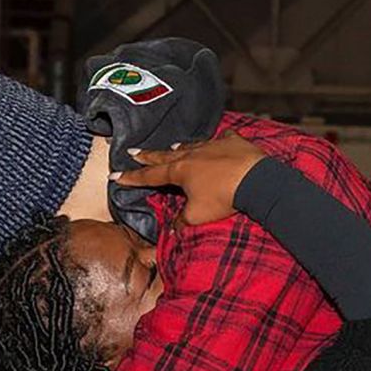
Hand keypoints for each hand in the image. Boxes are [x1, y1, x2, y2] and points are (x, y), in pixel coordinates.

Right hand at [113, 133, 267, 225]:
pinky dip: (217, 141)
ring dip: (180, 147)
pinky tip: (218, 140)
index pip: (150, 176)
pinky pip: (222, 139)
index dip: (132, 177)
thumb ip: (182, 222)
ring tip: (172, 145)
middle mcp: (192, 154)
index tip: (115, 176)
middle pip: (165, 155)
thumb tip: (173, 231)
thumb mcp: (197, 216)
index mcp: (179, 171)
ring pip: (192, 145)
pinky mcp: (234, 142)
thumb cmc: (223, 198)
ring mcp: (213, 146)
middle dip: (147, 156)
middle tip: (133, 151)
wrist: (255, 180)